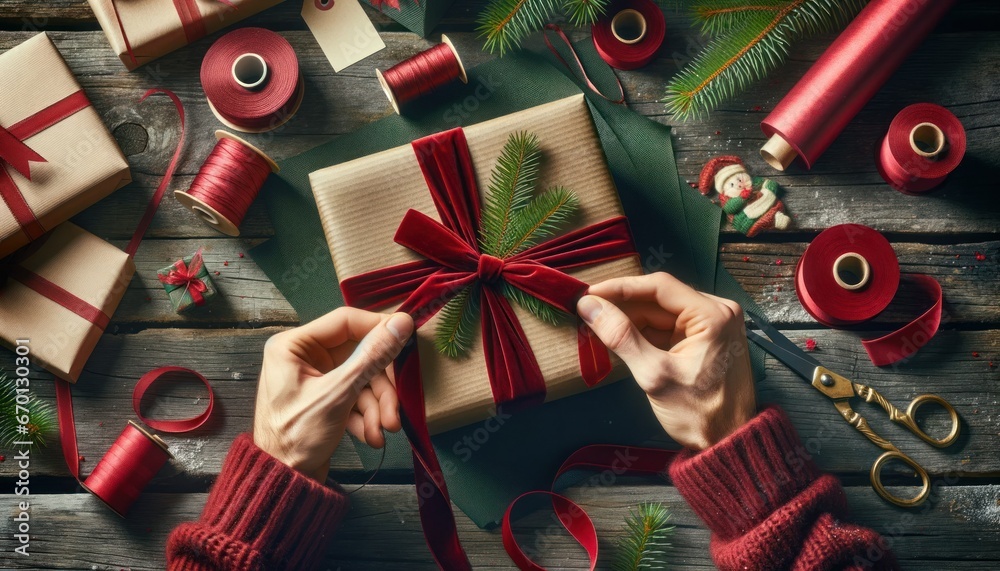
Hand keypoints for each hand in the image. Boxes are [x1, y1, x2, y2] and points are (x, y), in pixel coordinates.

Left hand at [253, 308, 413, 480]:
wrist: (283, 484)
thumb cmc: (296, 437)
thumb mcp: (338, 394)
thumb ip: (372, 356)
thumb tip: (402, 323)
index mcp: (294, 345)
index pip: (347, 321)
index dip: (379, 329)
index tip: (408, 339)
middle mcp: (303, 357)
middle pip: (359, 355)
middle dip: (380, 386)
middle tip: (395, 408)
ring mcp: (315, 378)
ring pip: (361, 379)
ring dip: (376, 406)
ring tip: (383, 431)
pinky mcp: (325, 399)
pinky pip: (354, 396)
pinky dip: (365, 416)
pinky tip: (370, 436)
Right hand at [577, 273, 755, 449]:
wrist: (729, 444)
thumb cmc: (698, 414)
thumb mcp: (654, 375)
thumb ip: (621, 336)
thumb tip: (588, 306)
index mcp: (713, 314)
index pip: (659, 287)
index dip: (619, 287)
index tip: (587, 293)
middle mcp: (716, 311)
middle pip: (658, 299)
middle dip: (621, 306)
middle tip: (585, 312)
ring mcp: (710, 326)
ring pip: (659, 313)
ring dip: (628, 320)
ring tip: (595, 325)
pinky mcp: (702, 340)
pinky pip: (666, 328)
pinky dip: (641, 333)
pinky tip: (616, 337)